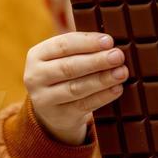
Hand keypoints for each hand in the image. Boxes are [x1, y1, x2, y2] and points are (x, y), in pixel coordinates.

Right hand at [23, 31, 127, 145]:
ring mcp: (45, 99)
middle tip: (118, 56)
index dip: (87, 42)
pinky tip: (117, 89)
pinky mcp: (59, 116)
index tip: (109, 41)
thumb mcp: (62, 58)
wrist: (51, 111)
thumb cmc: (63, 75)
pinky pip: (83, 105)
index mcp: (37, 55)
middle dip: (97, 61)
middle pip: (69, 67)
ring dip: (102, 79)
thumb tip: (110, 41)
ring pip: (76, 88)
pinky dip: (102, 97)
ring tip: (122, 72)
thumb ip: (81, 48)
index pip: (63, 45)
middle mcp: (36, 76)